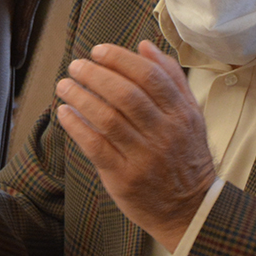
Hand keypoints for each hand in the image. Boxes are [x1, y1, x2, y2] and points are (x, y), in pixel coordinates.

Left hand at [54, 39, 215, 250]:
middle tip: (76, 65)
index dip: (120, 59)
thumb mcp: (191, 116)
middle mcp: (165, 133)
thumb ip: (171, 79)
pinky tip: (64, 112)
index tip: (98, 51)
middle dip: (95, 75)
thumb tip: (145, 46)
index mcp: (181, 114)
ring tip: (64, 85)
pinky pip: (96, 146)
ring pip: (108, 118)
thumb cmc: (185, 156)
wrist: (190, 209)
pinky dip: (77, 127)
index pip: (149, 76)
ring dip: (81, 97)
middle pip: (126, 94)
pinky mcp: (125, 178)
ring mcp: (144, 157)